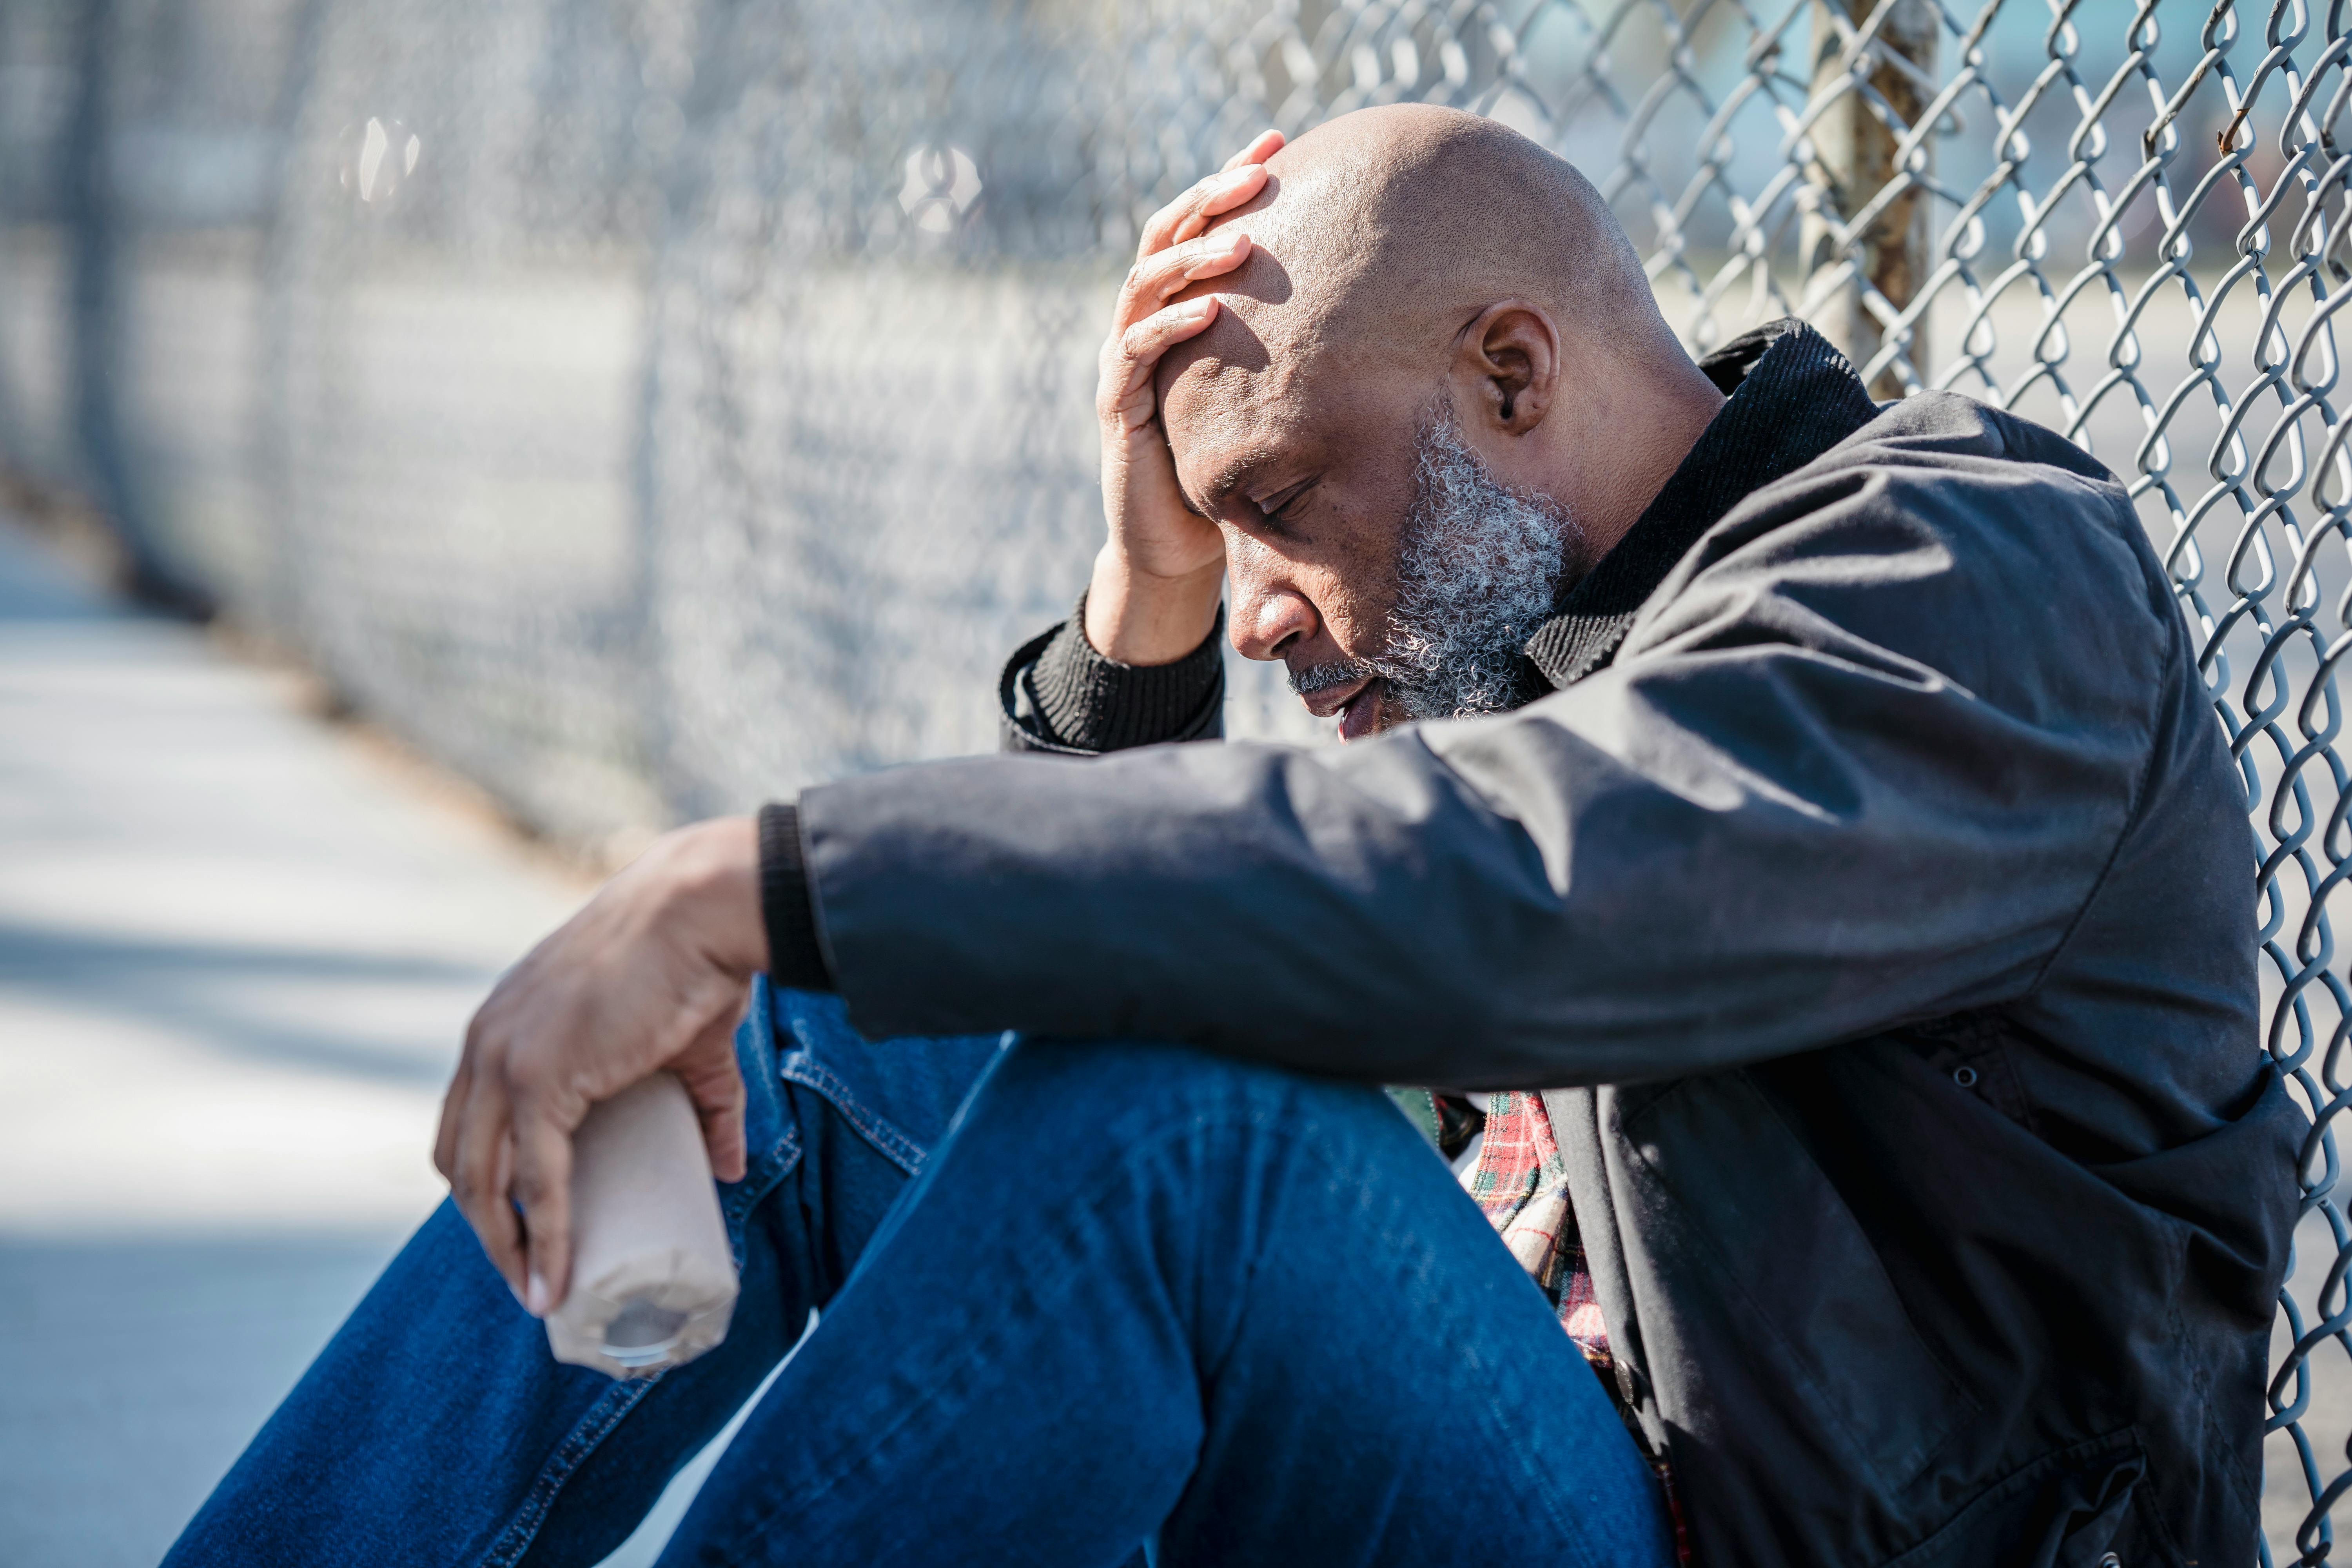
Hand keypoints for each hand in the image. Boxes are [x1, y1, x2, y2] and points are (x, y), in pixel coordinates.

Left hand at [433, 816, 765, 1315]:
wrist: (701, 909)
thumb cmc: (696, 961)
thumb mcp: (687, 1048)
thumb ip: (704, 1106)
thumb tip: (726, 1169)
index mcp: (503, 1027)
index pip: (468, 1125)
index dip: (488, 1186)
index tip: (524, 1235)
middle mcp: (486, 1042)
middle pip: (461, 1161)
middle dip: (490, 1229)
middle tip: (533, 1276)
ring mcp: (505, 1058)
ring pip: (482, 1181)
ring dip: (506, 1249)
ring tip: (542, 1294)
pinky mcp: (540, 1077)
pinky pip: (534, 1179)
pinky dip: (545, 1237)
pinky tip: (554, 1279)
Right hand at [1088, 129, 1283, 664]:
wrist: (1176, 544)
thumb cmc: (1226, 465)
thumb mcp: (1265, 394)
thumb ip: (1292, 348)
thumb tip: (1379, 301)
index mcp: (1176, 308)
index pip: (1196, 224)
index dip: (1229, 177)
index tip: (1276, 138)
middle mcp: (1143, 322)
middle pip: (1166, 235)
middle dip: (1211, 195)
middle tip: (1260, 168)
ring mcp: (1123, 360)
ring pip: (1146, 284)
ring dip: (1194, 256)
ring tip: (1242, 238)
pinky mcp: (1116, 406)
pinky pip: (1136, 352)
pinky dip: (1171, 326)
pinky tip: (1210, 310)